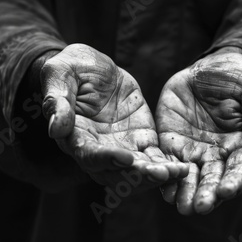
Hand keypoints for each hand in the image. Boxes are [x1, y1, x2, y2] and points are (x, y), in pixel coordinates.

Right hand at [40, 44, 188, 189]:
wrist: (92, 66)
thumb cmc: (70, 69)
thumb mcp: (60, 75)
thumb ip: (58, 101)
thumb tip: (56, 129)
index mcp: (75, 136)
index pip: (89, 155)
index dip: (106, 159)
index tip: (125, 158)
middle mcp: (98, 149)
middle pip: (117, 172)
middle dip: (138, 175)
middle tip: (159, 174)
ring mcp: (121, 147)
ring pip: (138, 170)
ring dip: (156, 174)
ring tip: (178, 172)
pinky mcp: (140, 139)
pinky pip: (154, 157)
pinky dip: (168, 165)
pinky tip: (184, 169)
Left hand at [156, 47, 241, 213]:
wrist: (207, 66)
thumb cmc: (238, 76)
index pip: (241, 168)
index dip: (235, 180)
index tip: (227, 190)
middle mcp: (219, 155)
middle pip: (214, 180)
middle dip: (208, 194)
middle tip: (200, 207)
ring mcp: (194, 151)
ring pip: (190, 177)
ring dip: (186, 193)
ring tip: (182, 206)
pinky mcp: (172, 144)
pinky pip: (167, 162)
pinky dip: (164, 176)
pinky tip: (163, 189)